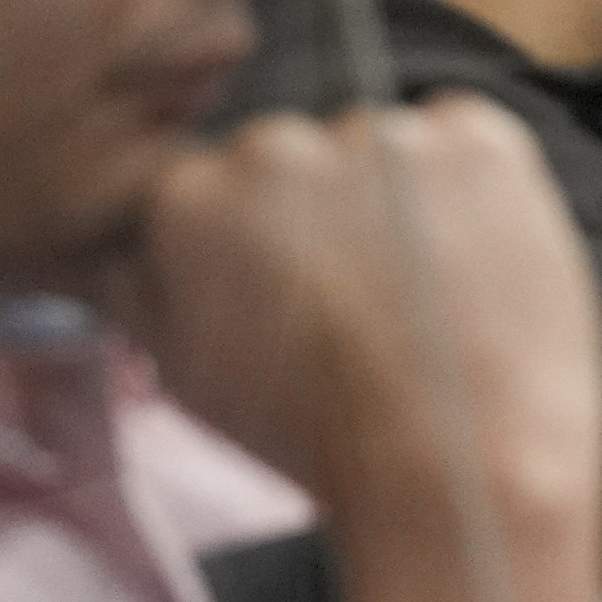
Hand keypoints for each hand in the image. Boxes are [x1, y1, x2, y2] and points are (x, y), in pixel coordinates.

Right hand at [121, 98, 601, 540]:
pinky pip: (467, 139)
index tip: (296, 289)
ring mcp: (379, 134)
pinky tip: (476, 266)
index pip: (218, 185)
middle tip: (368, 297)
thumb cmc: (326, 439)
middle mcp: (273, 147)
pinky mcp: (474, 137)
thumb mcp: (189, 377)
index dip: (264, 244)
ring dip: (402, 200)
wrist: (457, 467)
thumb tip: (125, 250)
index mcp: (188, 198)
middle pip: (301, 158)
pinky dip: (476, 189)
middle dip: (328, 212)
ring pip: (386, 150)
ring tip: (430, 296)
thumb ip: (145, 289)